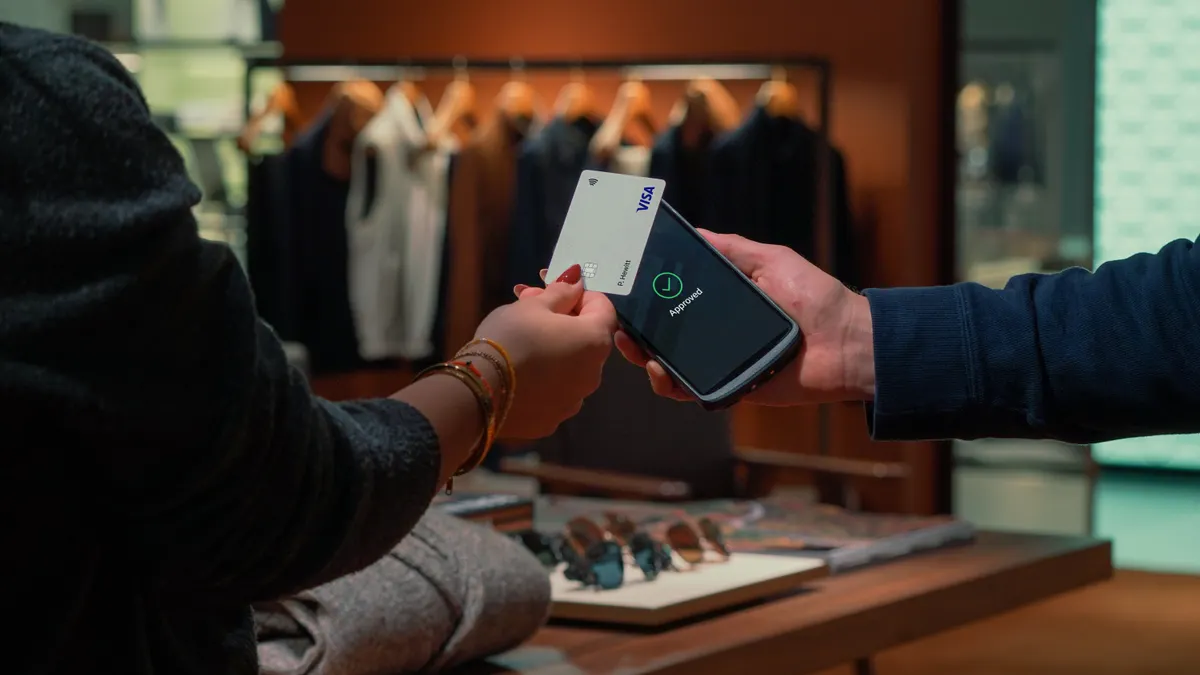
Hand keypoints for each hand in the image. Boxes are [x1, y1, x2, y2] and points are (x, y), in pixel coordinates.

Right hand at [475, 264, 616, 438]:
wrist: (477, 392)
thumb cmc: (510, 338)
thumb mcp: (532, 306)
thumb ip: (561, 292)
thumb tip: (576, 281)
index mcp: (594, 341)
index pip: (604, 309)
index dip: (582, 295)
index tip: (557, 291)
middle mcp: (593, 374)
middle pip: (587, 339)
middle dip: (564, 321)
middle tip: (531, 309)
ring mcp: (573, 401)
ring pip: (571, 368)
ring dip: (555, 351)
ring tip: (521, 341)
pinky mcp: (552, 420)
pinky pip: (554, 392)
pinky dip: (543, 379)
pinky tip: (518, 372)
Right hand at [613, 230, 874, 406]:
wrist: (847, 343)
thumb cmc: (816, 298)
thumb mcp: (772, 261)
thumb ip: (733, 249)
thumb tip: (695, 232)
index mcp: (720, 303)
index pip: (672, 298)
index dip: (643, 295)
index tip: (619, 284)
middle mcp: (713, 333)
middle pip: (660, 332)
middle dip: (631, 326)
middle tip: (616, 318)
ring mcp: (717, 362)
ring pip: (664, 363)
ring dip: (641, 354)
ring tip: (633, 343)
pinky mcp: (726, 388)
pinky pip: (688, 390)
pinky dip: (668, 383)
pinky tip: (660, 369)